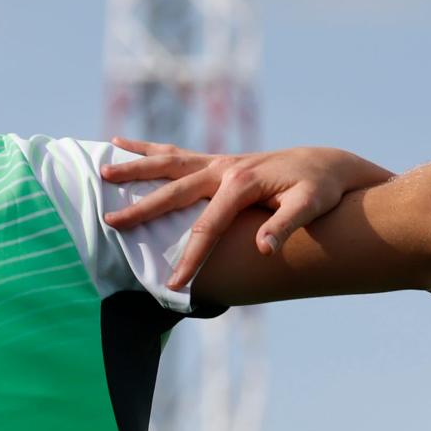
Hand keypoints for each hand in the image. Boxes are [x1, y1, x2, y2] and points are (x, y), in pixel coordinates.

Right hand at [103, 142, 389, 288]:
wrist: (327, 164)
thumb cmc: (321, 188)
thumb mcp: (311, 205)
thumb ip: (286, 225)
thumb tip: (265, 247)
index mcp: (241, 183)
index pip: (208, 227)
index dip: (191, 257)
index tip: (175, 286)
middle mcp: (224, 168)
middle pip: (174, 191)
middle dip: (141, 209)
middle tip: (109, 223)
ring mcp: (219, 162)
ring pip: (168, 163)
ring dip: (135, 168)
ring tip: (102, 170)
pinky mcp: (219, 162)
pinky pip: (177, 155)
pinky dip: (150, 151)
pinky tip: (122, 144)